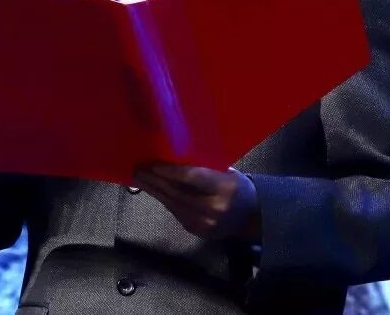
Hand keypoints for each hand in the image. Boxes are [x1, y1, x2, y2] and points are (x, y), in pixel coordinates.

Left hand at [133, 163, 260, 242]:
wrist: (250, 217)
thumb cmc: (237, 187)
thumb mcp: (227, 172)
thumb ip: (204, 167)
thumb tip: (173, 157)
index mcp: (224, 188)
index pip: (192, 177)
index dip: (170, 171)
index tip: (153, 164)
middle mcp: (213, 207)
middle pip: (177, 192)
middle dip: (155, 180)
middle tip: (139, 169)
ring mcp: (204, 223)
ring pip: (173, 204)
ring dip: (154, 191)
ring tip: (140, 178)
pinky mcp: (197, 231)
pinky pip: (176, 213)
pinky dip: (164, 200)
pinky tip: (154, 191)